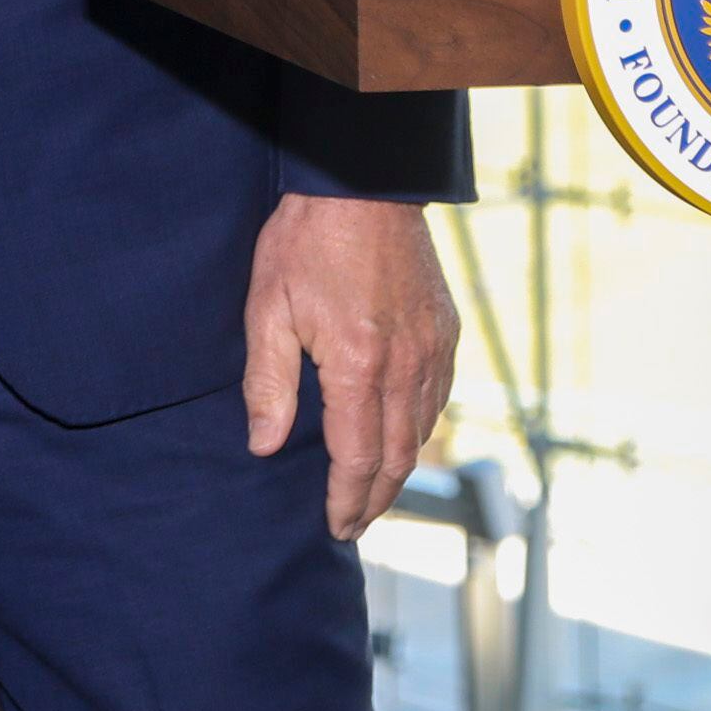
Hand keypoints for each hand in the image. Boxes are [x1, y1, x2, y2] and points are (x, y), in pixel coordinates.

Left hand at [242, 195, 458, 539]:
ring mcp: (434, 349)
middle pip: (398, 456)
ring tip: (374, 492)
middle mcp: (406, 366)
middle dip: (376, 499)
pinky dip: (421, 428)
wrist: (364, 183)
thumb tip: (262, 445)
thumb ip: (268, 382)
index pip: (358, 458)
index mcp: (359, 367)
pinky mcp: (448, 331)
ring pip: (424, 431)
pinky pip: (439, 397)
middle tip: (353, 525)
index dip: (346, 499)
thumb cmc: (306, 240)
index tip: (335, 527)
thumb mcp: (268, 307)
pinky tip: (402, 436)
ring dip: (400, 469)